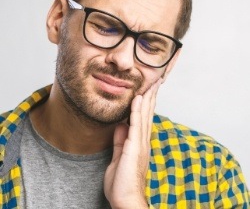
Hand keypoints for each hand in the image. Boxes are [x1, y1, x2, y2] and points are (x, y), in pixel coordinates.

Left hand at [104, 79, 161, 208]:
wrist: (125, 200)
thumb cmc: (122, 182)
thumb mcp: (118, 157)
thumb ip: (120, 141)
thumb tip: (119, 125)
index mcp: (139, 142)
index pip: (143, 118)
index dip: (146, 103)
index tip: (149, 90)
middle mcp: (142, 140)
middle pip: (147, 114)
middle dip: (151, 97)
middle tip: (155, 81)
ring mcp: (140, 143)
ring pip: (143, 116)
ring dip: (147, 99)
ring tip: (150, 84)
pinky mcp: (134, 148)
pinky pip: (135, 125)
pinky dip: (136, 111)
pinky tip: (138, 99)